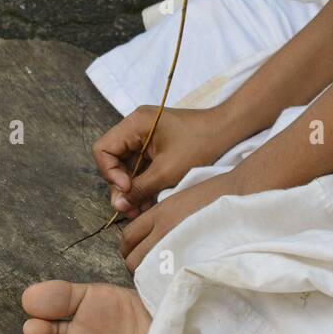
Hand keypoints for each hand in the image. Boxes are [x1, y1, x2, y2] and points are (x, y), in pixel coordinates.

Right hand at [92, 104, 238, 217]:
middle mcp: (136, 127)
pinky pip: (141, 166)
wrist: (229, 131)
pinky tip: (151, 201)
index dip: (110, 173)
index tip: (127, 190)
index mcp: (135, 124)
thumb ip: (139, 188)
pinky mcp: (156, 145)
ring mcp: (146, 136)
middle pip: (113, 160)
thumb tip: (118, 205)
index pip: (103, 150)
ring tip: (142, 209)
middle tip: (131, 209)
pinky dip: (144, 183)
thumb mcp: (167, 171)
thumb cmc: (202, 144)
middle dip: (121, 186)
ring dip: (132, 188)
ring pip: (127, 166)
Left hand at [118, 173, 234, 271]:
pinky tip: (172, 279)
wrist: (239, 194)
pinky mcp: (191, 258)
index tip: (135, 251)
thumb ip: (160, 215)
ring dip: (147, 275)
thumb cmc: (213, 193)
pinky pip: (166, 278)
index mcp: (158, 213)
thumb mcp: (179, 197)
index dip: (128, 247)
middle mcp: (162, 230)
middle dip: (134, 265)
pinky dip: (164, 281)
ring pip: (145, 272)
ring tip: (158, 275)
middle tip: (145, 267)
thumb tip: (149, 233)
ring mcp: (176, 246)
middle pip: (132, 258)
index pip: (127, 236)